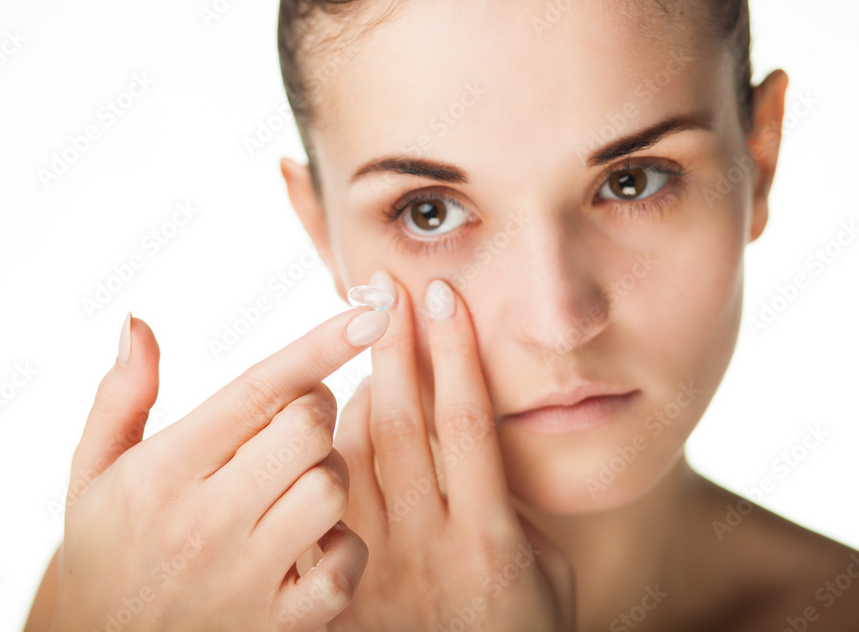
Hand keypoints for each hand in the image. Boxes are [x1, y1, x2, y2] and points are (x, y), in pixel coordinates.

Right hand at [52, 307, 389, 631]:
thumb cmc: (104, 554)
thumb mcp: (90, 475)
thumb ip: (120, 397)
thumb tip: (139, 322)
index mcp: (161, 474)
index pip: (256, 391)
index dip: (318, 346)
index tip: (367, 313)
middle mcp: (206, 523)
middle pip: (307, 427)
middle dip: (313, 409)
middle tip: (293, 422)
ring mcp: (247, 578)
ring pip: (332, 485)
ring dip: (329, 471)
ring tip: (297, 481)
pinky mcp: (280, 624)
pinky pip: (348, 561)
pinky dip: (344, 543)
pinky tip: (313, 541)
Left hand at [323, 277, 576, 630]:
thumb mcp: (549, 579)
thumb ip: (516, 513)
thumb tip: (482, 453)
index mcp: (488, 540)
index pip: (464, 424)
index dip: (453, 354)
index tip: (442, 297)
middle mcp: (427, 547)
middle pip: (400, 426)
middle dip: (395, 348)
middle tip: (387, 288)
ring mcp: (375, 567)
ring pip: (352, 456)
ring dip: (355, 389)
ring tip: (360, 334)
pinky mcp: (339, 587)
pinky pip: (325, 499)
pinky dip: (326, 447)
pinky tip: (329, 409)